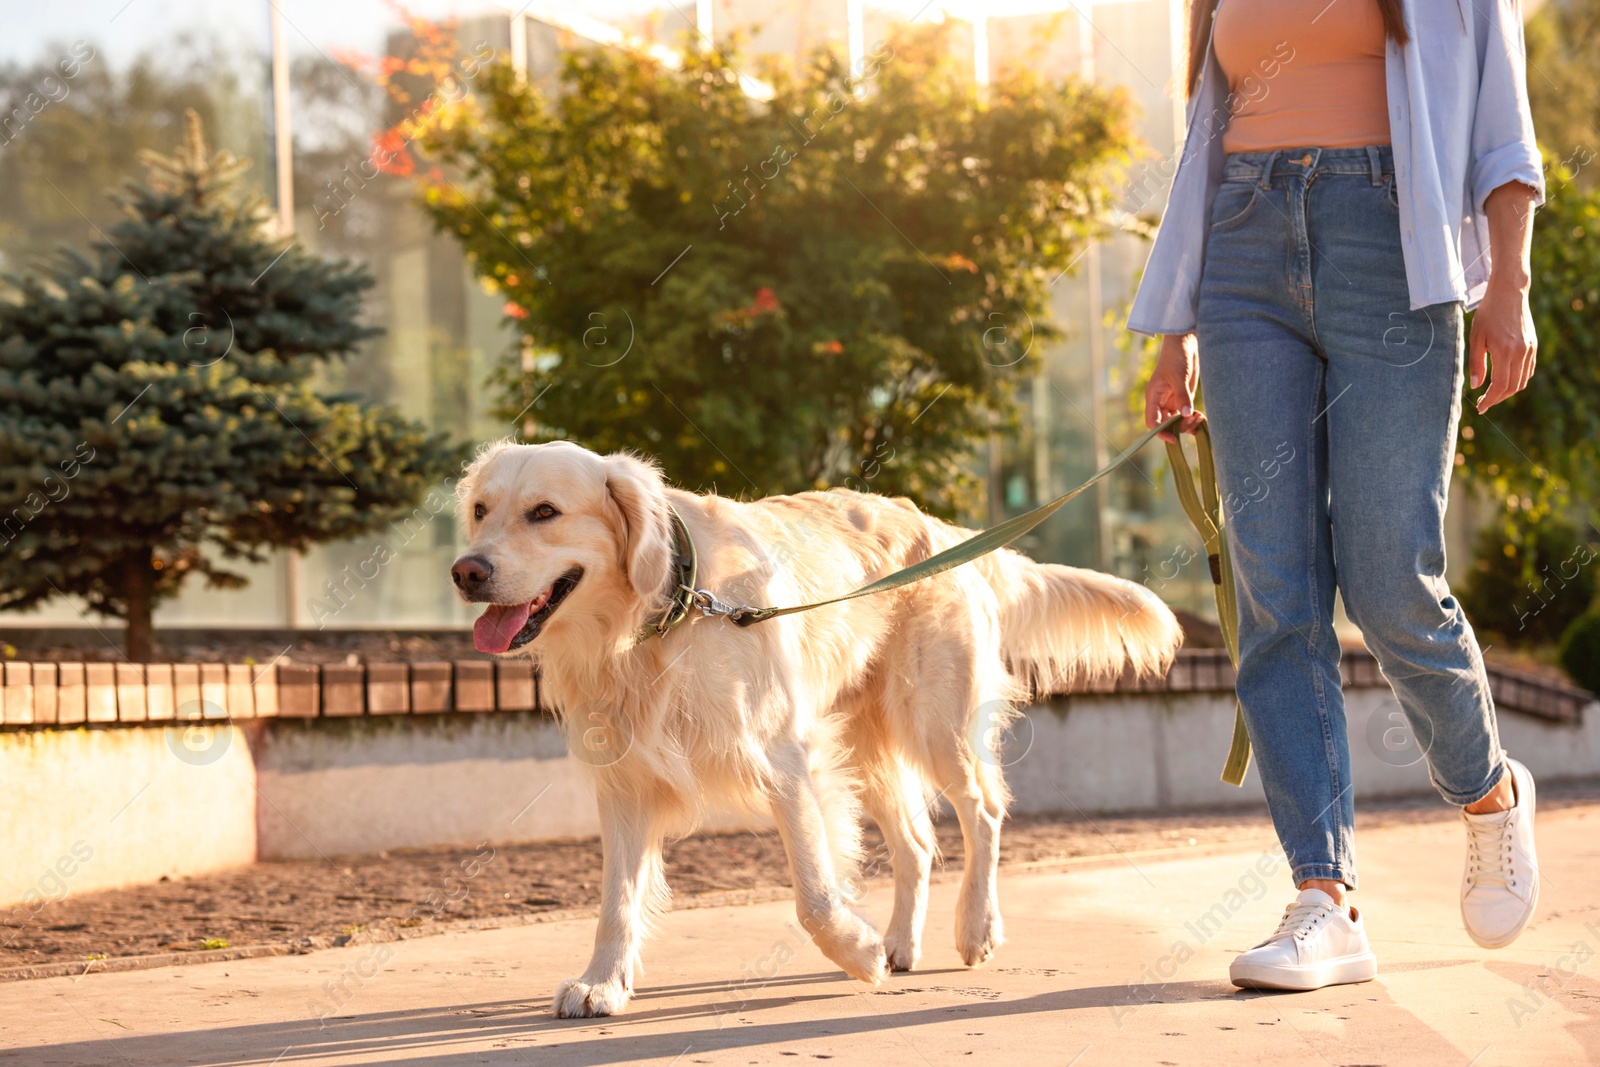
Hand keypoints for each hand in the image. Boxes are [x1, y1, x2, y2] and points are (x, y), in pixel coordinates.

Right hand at [1144, 333, 1205, 441]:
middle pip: (1166, 424)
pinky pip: (1186, 415)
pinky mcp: (1183, 398)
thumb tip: (1185, 415)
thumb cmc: (1176, 356)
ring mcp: (1172, 401)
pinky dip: (1193, 419)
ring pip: (1177, 421)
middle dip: (1180, 427)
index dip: (1161, 432)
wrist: (1185, 344)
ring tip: (1200, 417)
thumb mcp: (1178, 376)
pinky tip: (1201, 417)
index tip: (1174, 438)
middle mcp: (1161, 402)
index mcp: (1154, 397)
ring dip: (1188, 424)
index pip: (1152, 421)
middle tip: (1195, 420)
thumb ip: (1182, 396)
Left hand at [1472, 182, 1538, 413]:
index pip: (1499, 386)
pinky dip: (1518, 379)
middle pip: (1512, 387)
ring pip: (1522, 380)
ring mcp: (1529, 349)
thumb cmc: (1487, 314)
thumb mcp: (1476, 337)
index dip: (1490, 400)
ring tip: (1493, 393)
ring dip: (1508, 391)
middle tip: (1484, 403)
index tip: (1480, 408)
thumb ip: (1475, 363)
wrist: (1509, 293)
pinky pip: (1528, 370)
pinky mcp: (1533, 345)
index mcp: (1504, 352)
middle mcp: (1520, 353)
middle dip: (1498, 399)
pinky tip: (1506, 379)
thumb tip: (1476, 386)